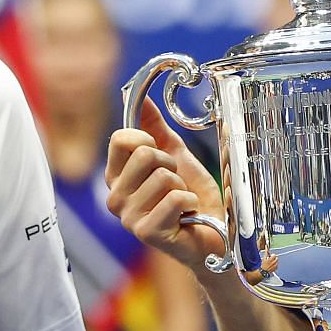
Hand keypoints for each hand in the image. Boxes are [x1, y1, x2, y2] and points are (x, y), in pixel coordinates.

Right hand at [106, 97, 225, 274]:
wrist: (214, 233)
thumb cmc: (192, 197)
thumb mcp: (175, 155)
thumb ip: (155, 128)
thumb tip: (140, 98)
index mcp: (116, 177)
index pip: (120, 139)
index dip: (148, 140)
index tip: (161, 156)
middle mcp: (115, 198)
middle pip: (144, 155)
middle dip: (170, 165)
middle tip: (175, 184)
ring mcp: (129, 217)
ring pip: (163, 176)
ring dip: (182, 186)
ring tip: (182, 202)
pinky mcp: (147, 232)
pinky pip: (175, 198)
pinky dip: (190, 202)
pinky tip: (187, 215)